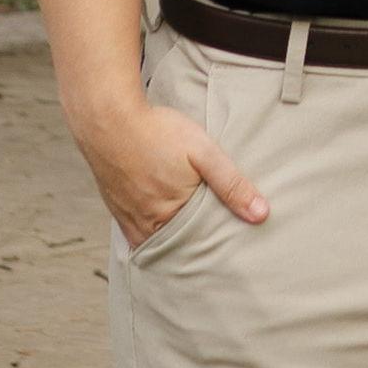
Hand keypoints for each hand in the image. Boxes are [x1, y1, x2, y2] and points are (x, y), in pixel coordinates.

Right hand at [73, 93, 270, 246]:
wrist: (106, 116)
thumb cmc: (156, 131)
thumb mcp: (203, 152)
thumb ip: (231, 183)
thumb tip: (261, 214)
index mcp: (169, 216)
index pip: (198, 247)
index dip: (214, 248)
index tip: (229, 250)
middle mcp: (145, 225)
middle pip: (175, 248)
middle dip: (192, 250)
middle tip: (212, 251)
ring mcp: (127, 217)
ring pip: (153, 242)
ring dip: (171, 242)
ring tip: (190, 239)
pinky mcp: (116, 207)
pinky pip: (135, 232)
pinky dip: (150, 233)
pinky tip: (162, 224)